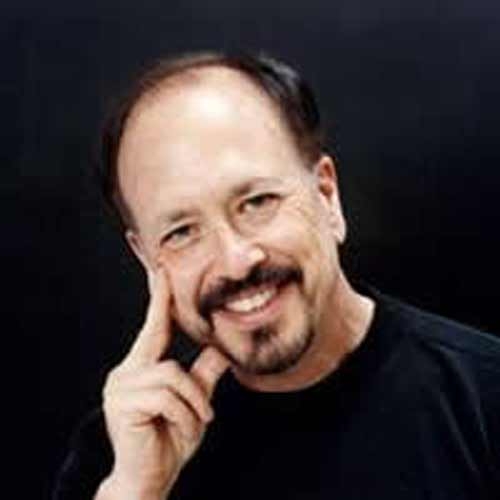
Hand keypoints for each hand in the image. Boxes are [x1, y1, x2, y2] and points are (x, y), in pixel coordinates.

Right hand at [98, 265, 229, 498]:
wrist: (150, 478)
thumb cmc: (169, 439)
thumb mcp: (193, 401)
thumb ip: (204, 373)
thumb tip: (222, 348)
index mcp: (141, 367)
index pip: (153, 327)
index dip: (159, 297)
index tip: (162, 270)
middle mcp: (125, 372)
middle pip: (169, 357)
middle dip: (192, 390)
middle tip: (200, 418)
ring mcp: (120, 386)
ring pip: (173, 376)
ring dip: (193, 406)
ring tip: (192, 428)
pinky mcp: (122, 401)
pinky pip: (168, 395)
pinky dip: (185, 414)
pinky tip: (181, 430)